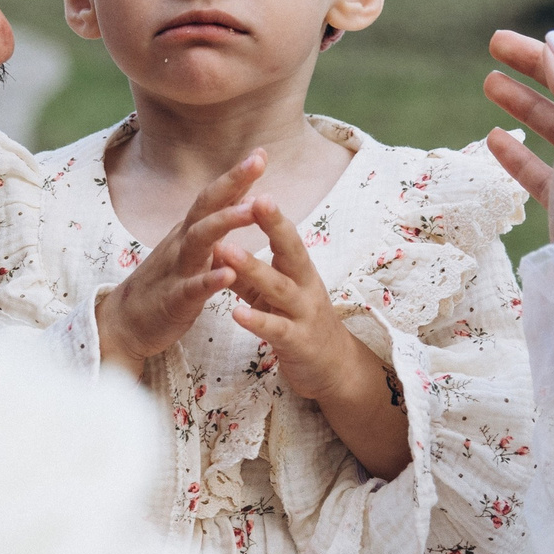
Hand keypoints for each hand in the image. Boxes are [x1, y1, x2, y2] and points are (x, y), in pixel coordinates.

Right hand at [98, 153, 265, 377]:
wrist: (125, 323)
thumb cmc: (165, 284)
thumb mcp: (191, 250)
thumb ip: (215, 224)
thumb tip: (245, 197)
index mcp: (189, 232)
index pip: (214, 197)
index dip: (237, 175)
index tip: (261, 152)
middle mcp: (182, 243)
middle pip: (207, 206)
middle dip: (232, 182)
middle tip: (258, 162)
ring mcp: (176, 270)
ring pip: (200, 240)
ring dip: (225, 222)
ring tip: (252, 209)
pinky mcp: (173, 300)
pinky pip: (192, 287)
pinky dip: (210, 279)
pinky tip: (229, 273)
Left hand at [214, 199, 381, 405]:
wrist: (333, 368)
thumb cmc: (300, 323)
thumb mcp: (274, 294)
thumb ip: (249, 274)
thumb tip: (219, 246)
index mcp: (299, 270)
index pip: (286, 236)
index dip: (271, 213)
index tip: (255, 184)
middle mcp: (305, 286)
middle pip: (292, 251)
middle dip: (275, 226)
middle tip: (255, 199)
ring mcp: (303, 314)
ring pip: (280, 288)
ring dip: (253, 268)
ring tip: (227, 251)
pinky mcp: (298, 343)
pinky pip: (276, 330)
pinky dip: (257, 321)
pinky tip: (237, 314)